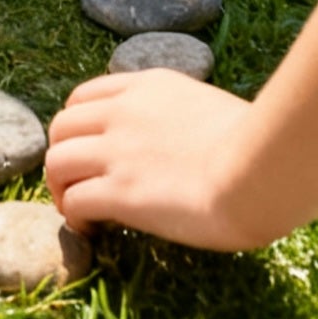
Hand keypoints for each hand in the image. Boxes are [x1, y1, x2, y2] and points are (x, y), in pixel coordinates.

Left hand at [45, 72, 260, 250]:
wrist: (261, 169)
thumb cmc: (260, 146)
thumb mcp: (213, 109)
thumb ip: (186, 118)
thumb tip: (192, 142)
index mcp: (149, 86)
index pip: (85, 96)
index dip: (78, 126)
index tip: (90, 150)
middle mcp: (124, 112)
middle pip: (61, 126)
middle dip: (62, 156)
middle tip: (78, 184)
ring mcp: (117, 151)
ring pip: (56, 161)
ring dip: (60, 189)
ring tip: (78, 212)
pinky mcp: (119, 192)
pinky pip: (74, 202)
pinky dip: (74, 219)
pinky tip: (92, 232)